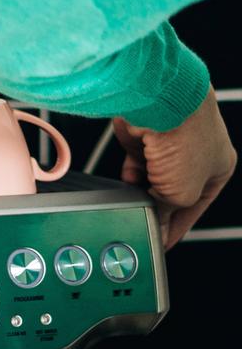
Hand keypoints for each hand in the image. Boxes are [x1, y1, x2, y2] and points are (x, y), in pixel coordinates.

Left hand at [114, 91, 236, 248]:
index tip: (161, 245)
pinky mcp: (145, 139)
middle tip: (145, 222)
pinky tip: (130, 178)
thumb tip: (156, 227)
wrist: (162, 103)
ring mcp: (169, 146)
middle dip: (157, 208)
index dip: (177, 229)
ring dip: (142, 190)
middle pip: (171, 195)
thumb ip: (169, 213)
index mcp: (218, 168)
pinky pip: (135, 167)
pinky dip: (131, 175)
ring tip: (140, 193)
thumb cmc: (186, 139)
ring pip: (150, 182)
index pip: (195, 208)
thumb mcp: (183, 193)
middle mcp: (196, 156)